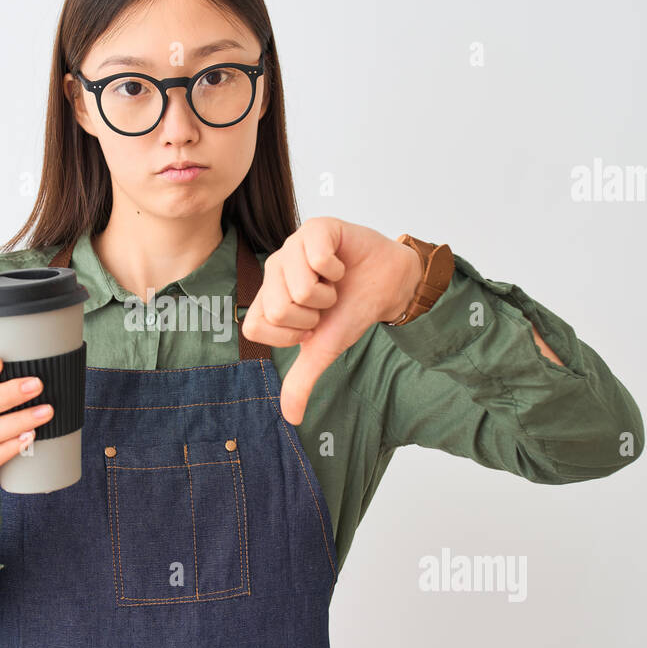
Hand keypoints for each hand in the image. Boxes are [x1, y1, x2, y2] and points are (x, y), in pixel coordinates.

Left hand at [241, 217, 421, 424]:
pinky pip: (316, 258)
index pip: (256, 327)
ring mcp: (292, 245)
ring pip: (298, 286)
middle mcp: (274, 269)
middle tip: (326, 303)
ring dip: (327, 293)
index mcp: (268, 297)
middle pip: (277, 309)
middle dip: (313, 315)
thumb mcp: (325, 349)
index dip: (290, 334)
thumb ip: (302, 380)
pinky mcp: (316, 228)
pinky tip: (341, 265)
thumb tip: (291, 419)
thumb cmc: (352, 310)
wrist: (390, 285)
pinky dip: (337, 270)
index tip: (311, 325)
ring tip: (334, 284)